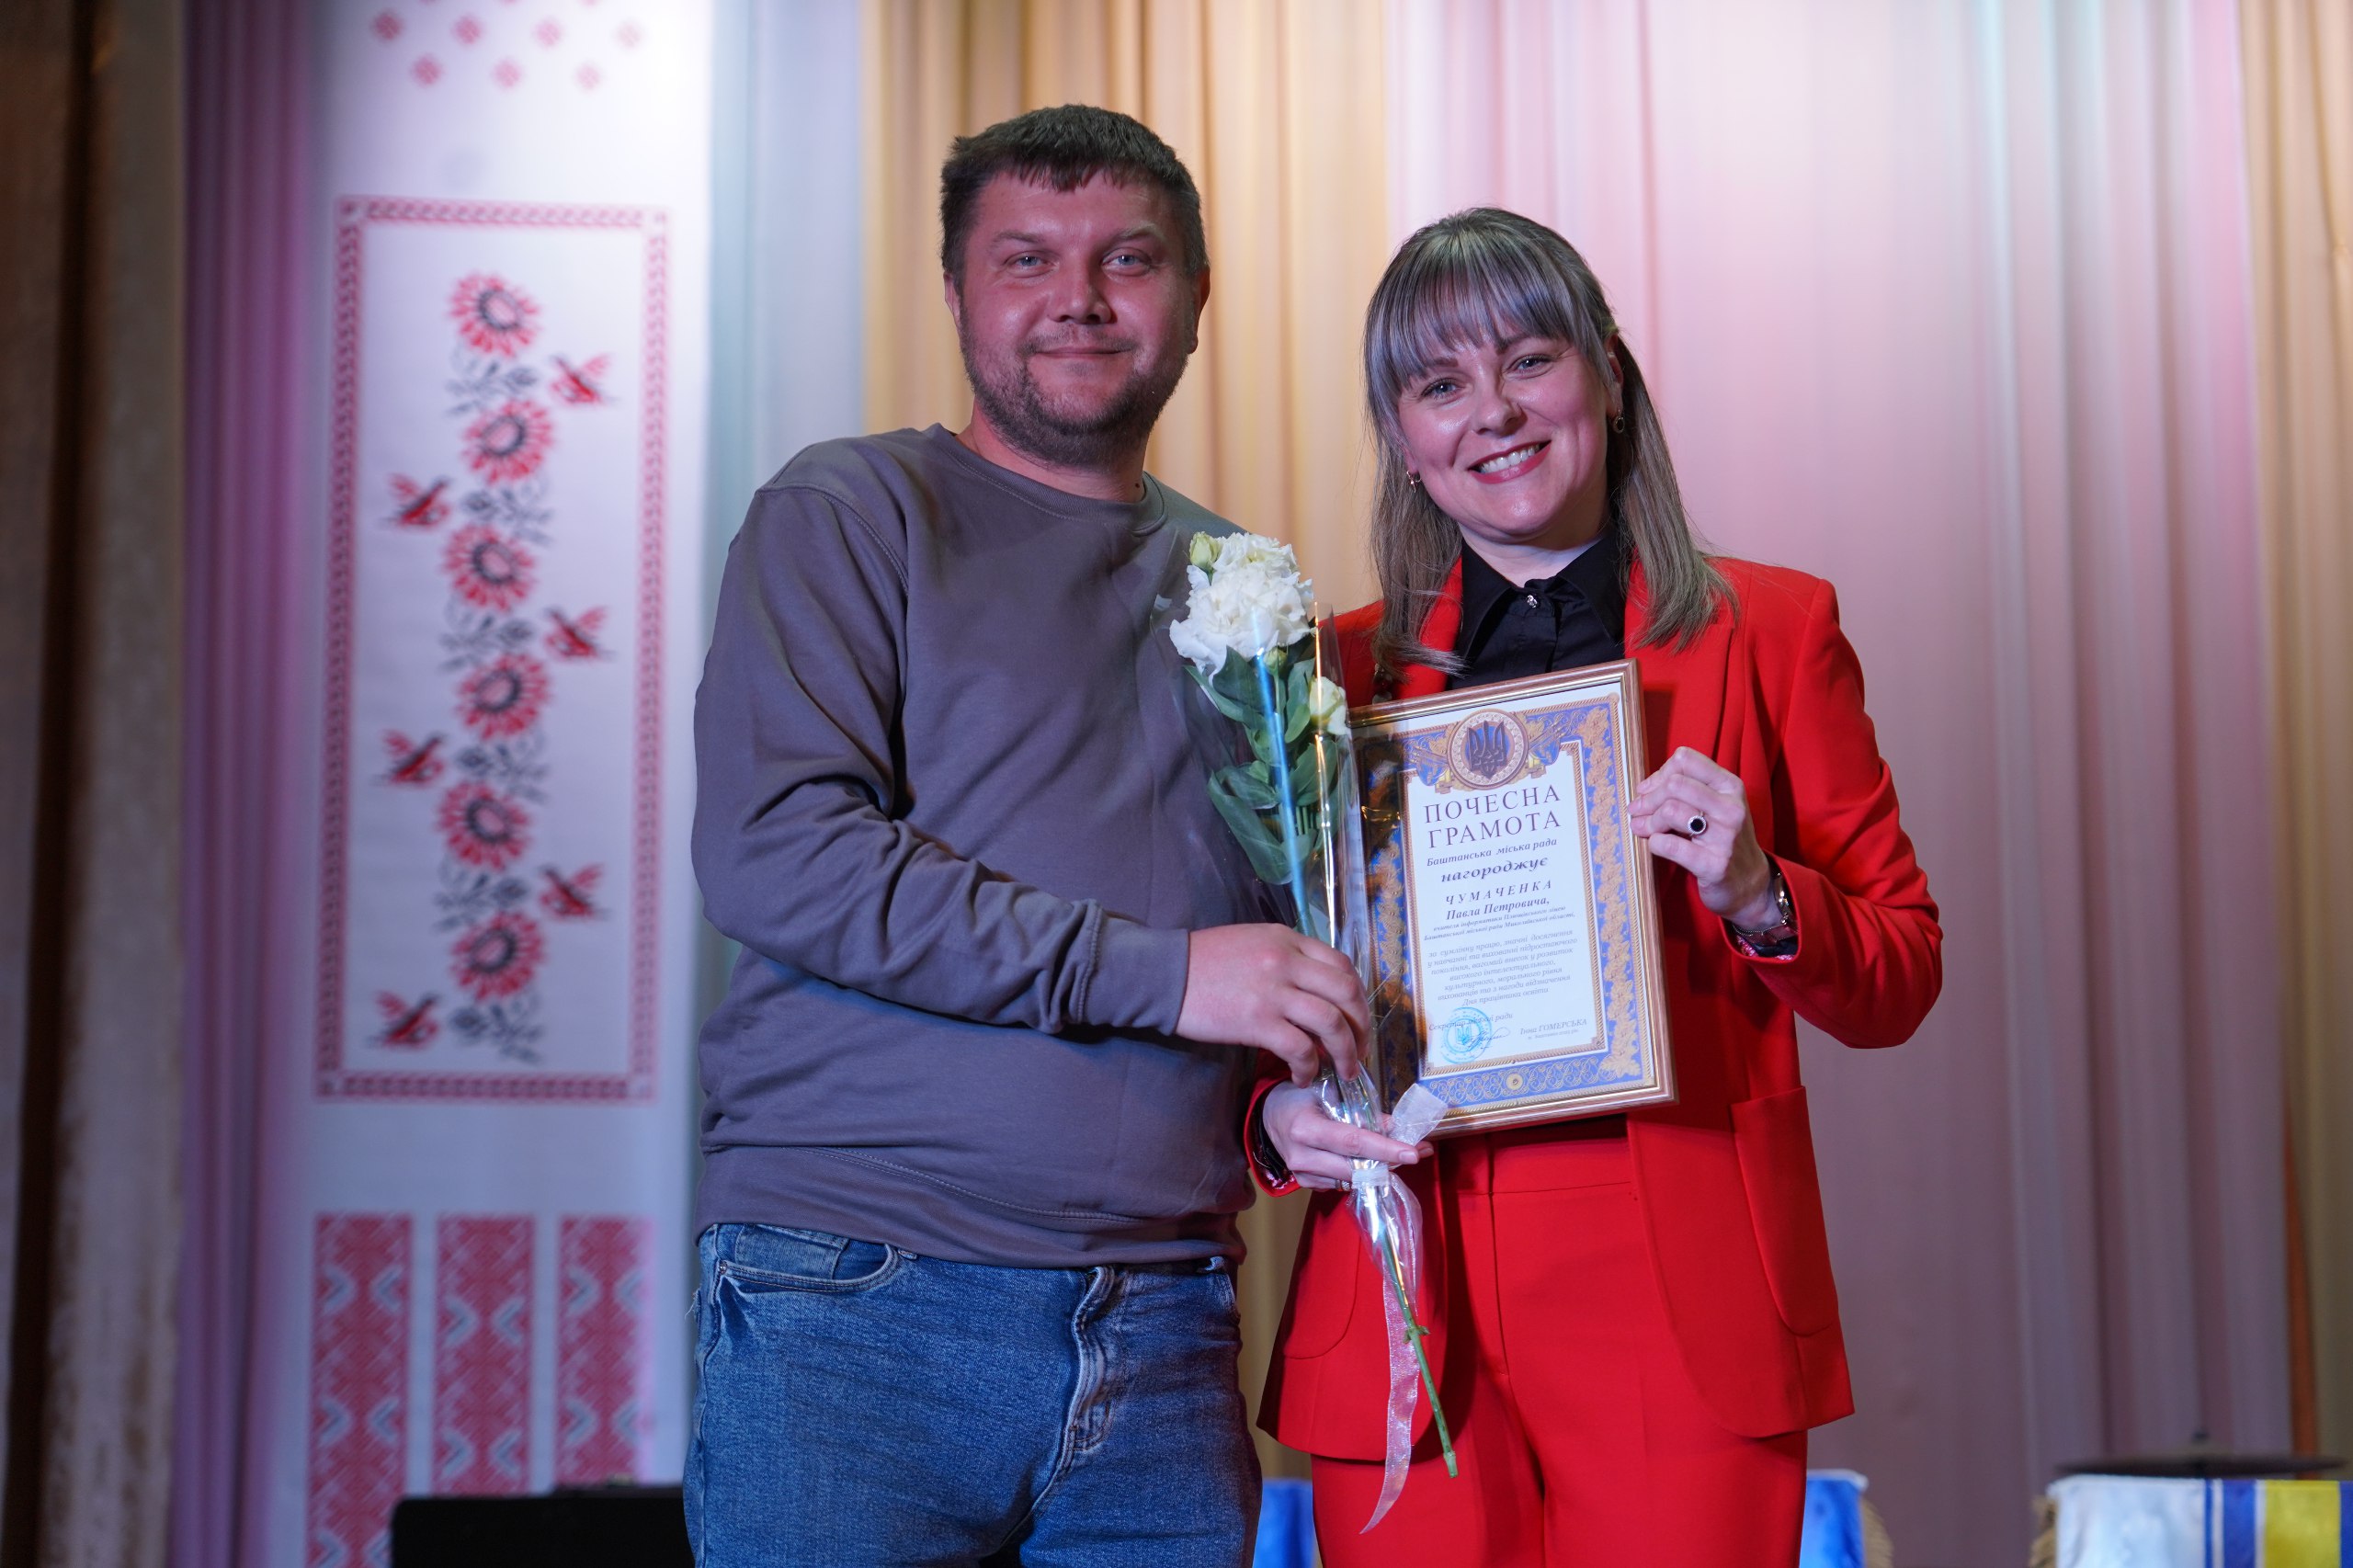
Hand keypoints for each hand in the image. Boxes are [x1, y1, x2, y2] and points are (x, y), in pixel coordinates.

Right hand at [1176, 925, 1368, 1083]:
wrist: (1164, 974)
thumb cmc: (1203, 961)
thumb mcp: (1253, 943)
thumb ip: (1287, 958)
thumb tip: (1316, 991)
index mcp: (1288, 940)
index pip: (1342, 965)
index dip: (1357, 997)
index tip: (1356, 1019)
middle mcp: (1287, 961)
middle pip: (1347, 994)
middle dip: (1361, 1027)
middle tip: (1359, 1051)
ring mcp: (1274, 992)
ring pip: (1332, 1023)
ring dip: (1345, 1052)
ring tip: (1342, 1071)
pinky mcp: (1257, 1021)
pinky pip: (1300, 1048)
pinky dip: (1309, 1067)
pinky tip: (1303, 1077)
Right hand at [1262, 1082, 1429, 1190]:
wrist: (1266, 1116)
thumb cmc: (1298, 1097)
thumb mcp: (1326, 1092)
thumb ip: (1360, 1109)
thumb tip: (1396, 1126)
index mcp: (1306, 1128)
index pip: (1352, 1143)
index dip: (1385, 1148)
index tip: (1413, 1152)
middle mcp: (1302, 1156)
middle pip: (1356, 1167)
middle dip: (1391, 1161)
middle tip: (1419, 1151)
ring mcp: (1303, 1174)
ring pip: (1352, 1179)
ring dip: (1380, 1168)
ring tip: (1402, 1152)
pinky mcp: (1307, 1184)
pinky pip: (1343, 1182)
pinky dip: (1362, 1172)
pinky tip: (1373, 1159)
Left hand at [1631, 746, 1778, 927]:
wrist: (1749, 882)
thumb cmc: (1723, 838)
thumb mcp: (1714, 806)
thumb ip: (1685, 790)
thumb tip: (1643, 788)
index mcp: (1730, 786)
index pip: (1686, 760)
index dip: (1659, 774)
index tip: (1649, 791)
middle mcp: (1731, 807)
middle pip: (1675, 784)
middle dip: (1648, 799)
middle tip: (1638, 812)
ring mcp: (1725, 836)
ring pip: (1671, 811)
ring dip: (1648, 821)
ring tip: (1643, 829)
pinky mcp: (1714, 864)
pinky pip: (1670, 845)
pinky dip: (1655, 843)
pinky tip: (1657, 845)